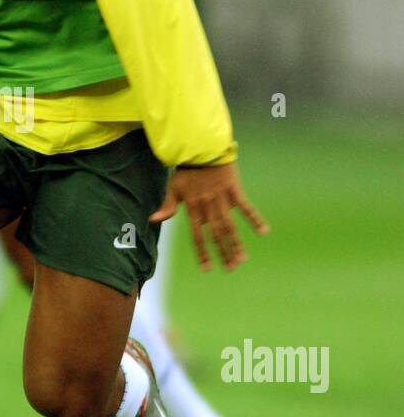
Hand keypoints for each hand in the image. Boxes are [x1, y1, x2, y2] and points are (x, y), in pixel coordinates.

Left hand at [150, 162, 268, 271]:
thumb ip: (167, 206)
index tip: (207, 269)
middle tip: (231, 269)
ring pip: (230, 225)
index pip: (197, 236)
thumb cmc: (187, 169)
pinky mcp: (234, 190)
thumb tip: (152, 220)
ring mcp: (222, 199)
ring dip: (237, 243)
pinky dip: (255, 219)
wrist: (201, 148)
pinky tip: (264, 231)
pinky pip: (246, 207)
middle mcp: (208, 206)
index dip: (202, 252)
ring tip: (242, 259)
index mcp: (193, 208)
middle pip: (216, 234)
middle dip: (224, 253)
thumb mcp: (174, 187)